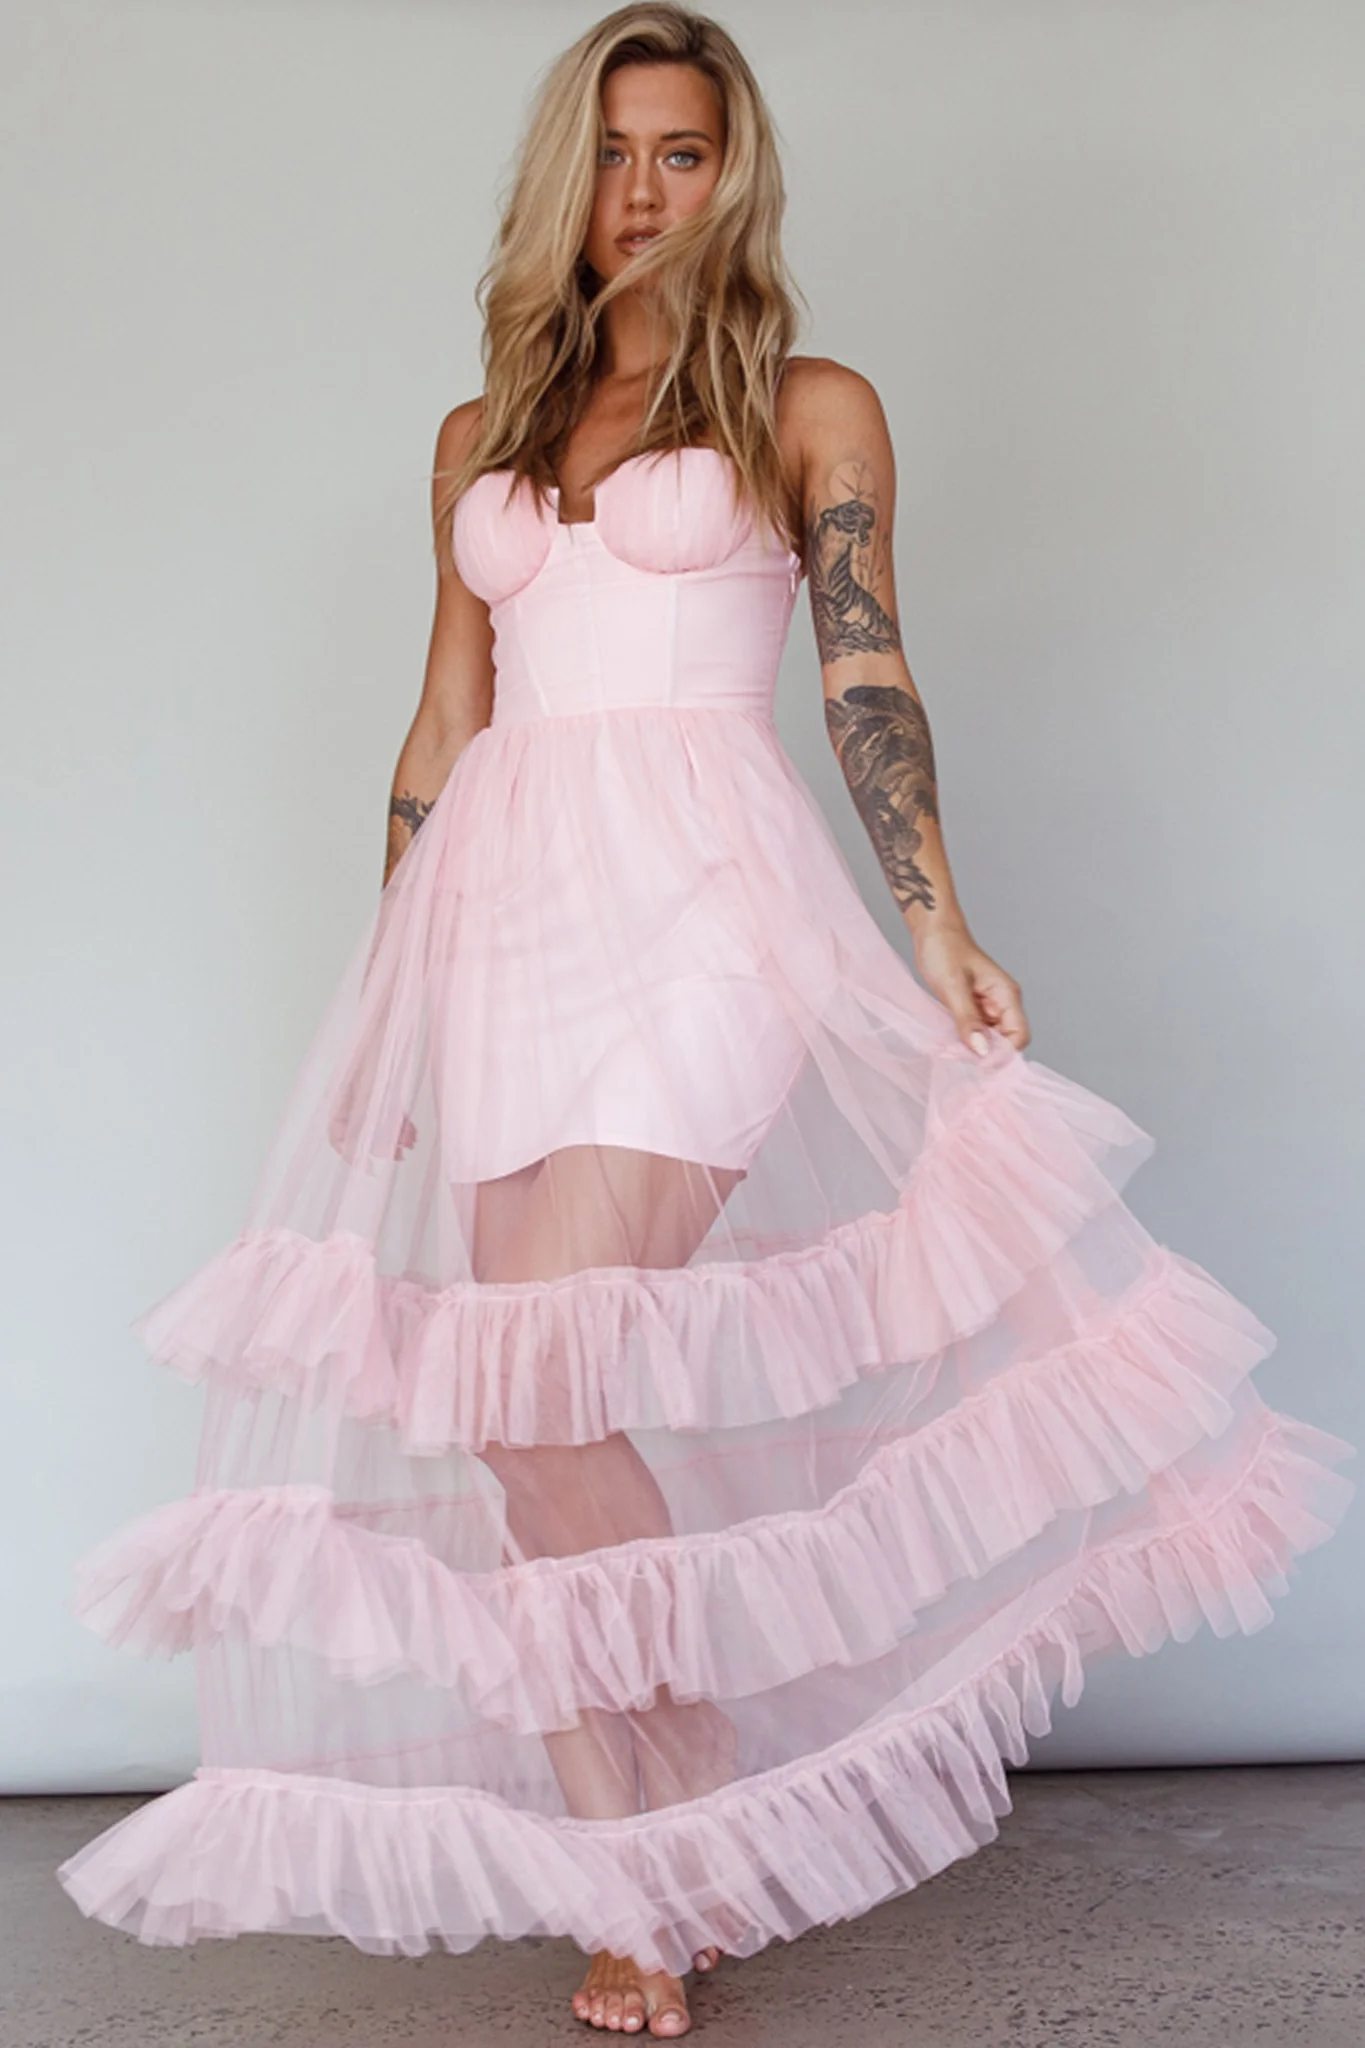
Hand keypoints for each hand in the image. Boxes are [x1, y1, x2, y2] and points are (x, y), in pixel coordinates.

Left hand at [912, 921, 1030, 1056]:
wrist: (931, 931)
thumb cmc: (945, 950)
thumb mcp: (954, 987)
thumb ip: (968, 1020)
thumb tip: (983, 1052)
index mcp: (1006, 996)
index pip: (1019, 1036)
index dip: (1002, 1054)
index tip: (978, 1064)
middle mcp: (1002, 1004)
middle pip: (1005, 1043)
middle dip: (985, 1054)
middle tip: (957, 1057)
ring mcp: (987, 1008)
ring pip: (988, 1040)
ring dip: (972, 1048)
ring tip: (949, 1049)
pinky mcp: (972, 1010)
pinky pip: (973, 1033)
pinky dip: (962, 1040)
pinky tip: (946, 1041)